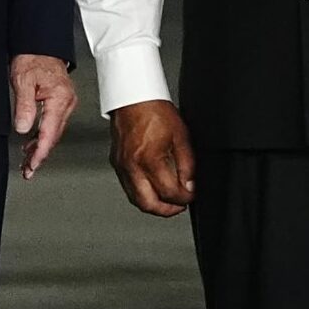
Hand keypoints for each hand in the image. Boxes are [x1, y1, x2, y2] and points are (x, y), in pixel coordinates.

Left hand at [10, 54, 77, 178]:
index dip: (40, 152)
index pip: (50, 133)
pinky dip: (43, 137)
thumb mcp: (22, 81)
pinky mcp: (61, 102)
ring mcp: (65, 103)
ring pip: (54, 133)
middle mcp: (66, 103)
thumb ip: (24, 106)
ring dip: (41, 148)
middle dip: (40, 155)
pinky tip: (32, 144)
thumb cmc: (32, 58)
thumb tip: (24, 129)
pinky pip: (53, 124)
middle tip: (28, 170)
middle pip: (54, 137)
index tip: (32, 165)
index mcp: (60, 99)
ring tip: (28, 162)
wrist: (40, 44)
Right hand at [109, 99, 195, 216]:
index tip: (191, 196)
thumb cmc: (154, 110)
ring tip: (168, 200)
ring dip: (153, 204)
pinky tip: (152, 188)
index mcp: (149, 159)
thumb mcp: (181, 137)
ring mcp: (121, 166)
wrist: (132, 98)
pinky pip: (128, 187)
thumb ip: (187, 165)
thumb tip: (190, 185)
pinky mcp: (116, 163)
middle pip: (148, 204)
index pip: (169, 192)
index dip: (184, 198)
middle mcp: (132, 166)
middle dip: (166, 210)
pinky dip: (142, 193)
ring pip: (135, 199)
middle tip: (179, 207)